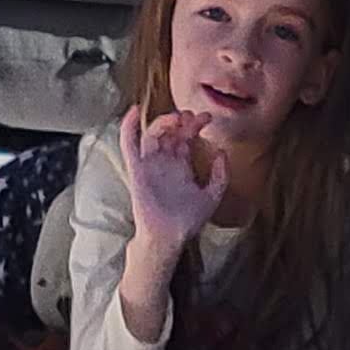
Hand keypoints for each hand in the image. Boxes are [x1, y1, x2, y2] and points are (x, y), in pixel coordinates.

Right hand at [119, 106, 226, 248]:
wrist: (169, 237)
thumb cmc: (187, 221)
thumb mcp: (212, 196)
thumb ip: (220, 175)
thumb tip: (221, 152)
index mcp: (180, 167)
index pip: (186, 138)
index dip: (195, 125)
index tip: (207, 117)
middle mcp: (165, 163)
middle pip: (170, 133)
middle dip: (181, 120)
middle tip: (192, 114)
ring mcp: (150, 165)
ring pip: (152, 135)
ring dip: (163, 121)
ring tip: (176, 117)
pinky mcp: (137, 170)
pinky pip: (129, 146)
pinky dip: (128, 128)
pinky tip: (135, 112)